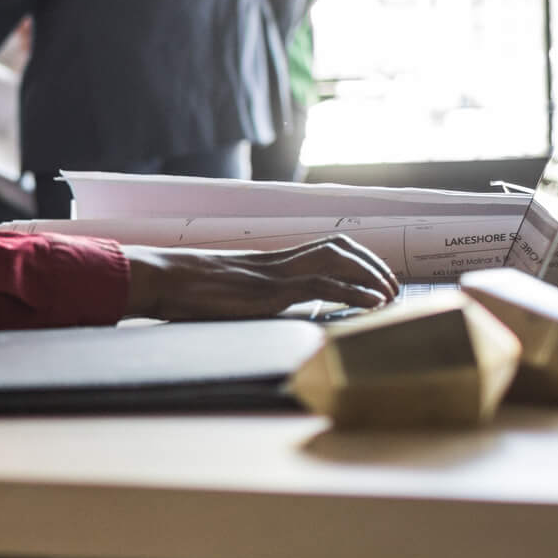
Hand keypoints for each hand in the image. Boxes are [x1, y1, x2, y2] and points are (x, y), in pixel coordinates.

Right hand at [121, 237, 400, 319]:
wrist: (163, 278)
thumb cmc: (183, 288)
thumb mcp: (222, 292)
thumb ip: (246, 296)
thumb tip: (259, 310)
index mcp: (269, 262)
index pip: (324, 248)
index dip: (356, 259)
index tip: (375, 277)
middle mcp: (278, 261)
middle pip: (339, 247)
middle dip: (372, 263)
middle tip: (394, 287)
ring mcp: (276, 274)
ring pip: (339, 260)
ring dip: (372, 275)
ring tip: (391, 295)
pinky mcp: (272, 291)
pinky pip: (324, 286)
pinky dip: (355, 294)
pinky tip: (374, 305)